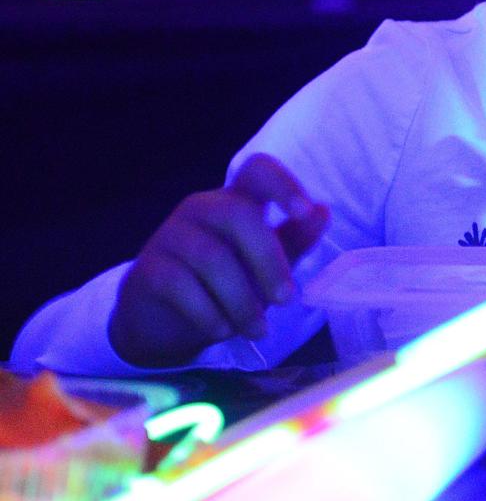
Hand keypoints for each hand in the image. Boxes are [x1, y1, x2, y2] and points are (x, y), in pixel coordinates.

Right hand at [107, 154, 329, 367]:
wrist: (165, 322)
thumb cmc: (226, 284)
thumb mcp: (265, 263)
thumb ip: (293, 239)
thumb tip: (323, 212)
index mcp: (236, 200)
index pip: (257, 170)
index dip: (282, 184)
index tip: (304, 211)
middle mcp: (202, 208)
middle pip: (237, 214)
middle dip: (268, 260)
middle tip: (286, 300)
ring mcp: (170, 235)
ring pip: (212, 257)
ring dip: (241, 300)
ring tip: (257, 329)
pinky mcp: (147, 269)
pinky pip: (181, 286)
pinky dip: (209, 313)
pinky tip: (223, 330)